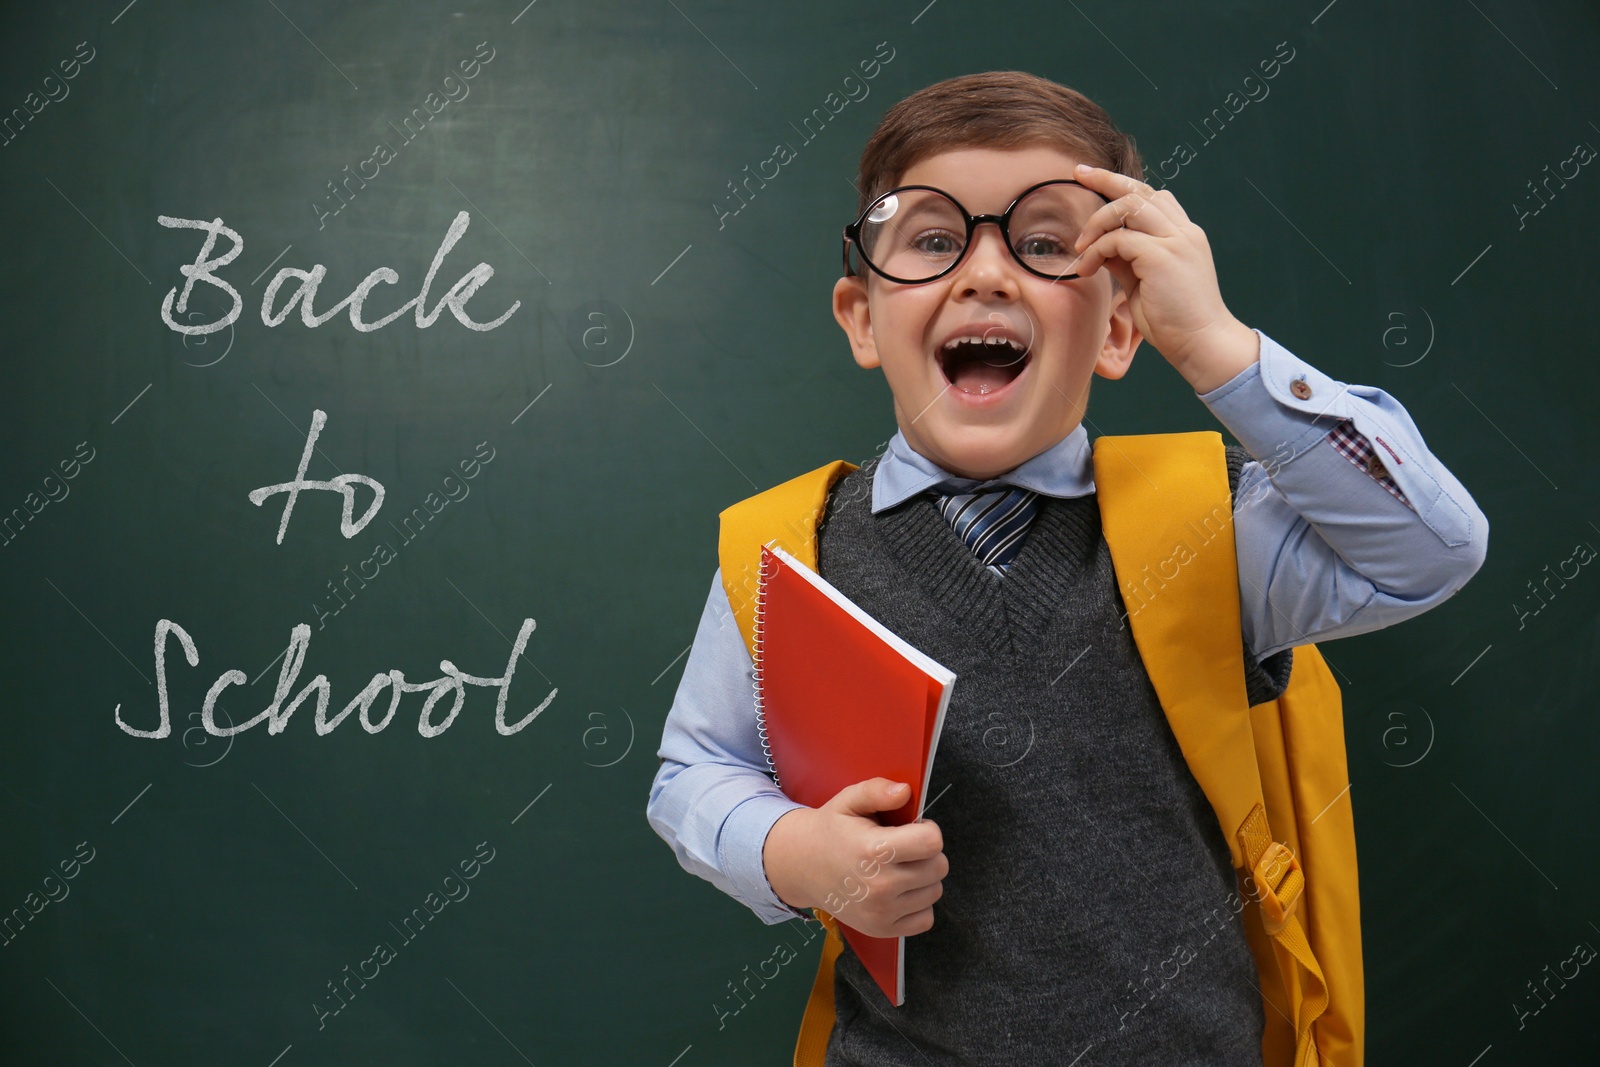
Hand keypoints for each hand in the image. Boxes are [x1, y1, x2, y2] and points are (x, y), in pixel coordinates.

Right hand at [763, 778, 947, 937]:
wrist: (801, 866)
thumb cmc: (831, 831)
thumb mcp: (848, 801)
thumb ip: (877, 790)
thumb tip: (904, 791)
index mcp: (874, 851)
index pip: (932, 843)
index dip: (928, 830)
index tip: (913, 829)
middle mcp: (880, 886)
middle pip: (938, 867)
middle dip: (927, 854)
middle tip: (904, 849)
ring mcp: (881, 913)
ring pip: (934, 892)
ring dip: (924, 878)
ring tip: (898, 868)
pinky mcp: (882, 930)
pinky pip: (925, 919)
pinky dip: (918, 905)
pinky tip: (899, 891)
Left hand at [1069, 163, 1259, 392]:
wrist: (1202, 344)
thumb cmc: (1174, 321)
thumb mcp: (1145, 281)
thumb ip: (1126, 258)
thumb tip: (1099, 246)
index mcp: (1183, 235)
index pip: (1151, 196)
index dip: (1120, 184)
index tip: (1090, 176)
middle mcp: (1183, 232)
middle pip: (1140, 190)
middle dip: (1106, 179)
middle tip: (1077, 176)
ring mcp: (1176, 241)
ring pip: (1129, 206)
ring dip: (1097, 222)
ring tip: (1080, 248)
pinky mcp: (1163, 256)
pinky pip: (1119, 238)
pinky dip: (1097, 250)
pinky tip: (1087, 268)